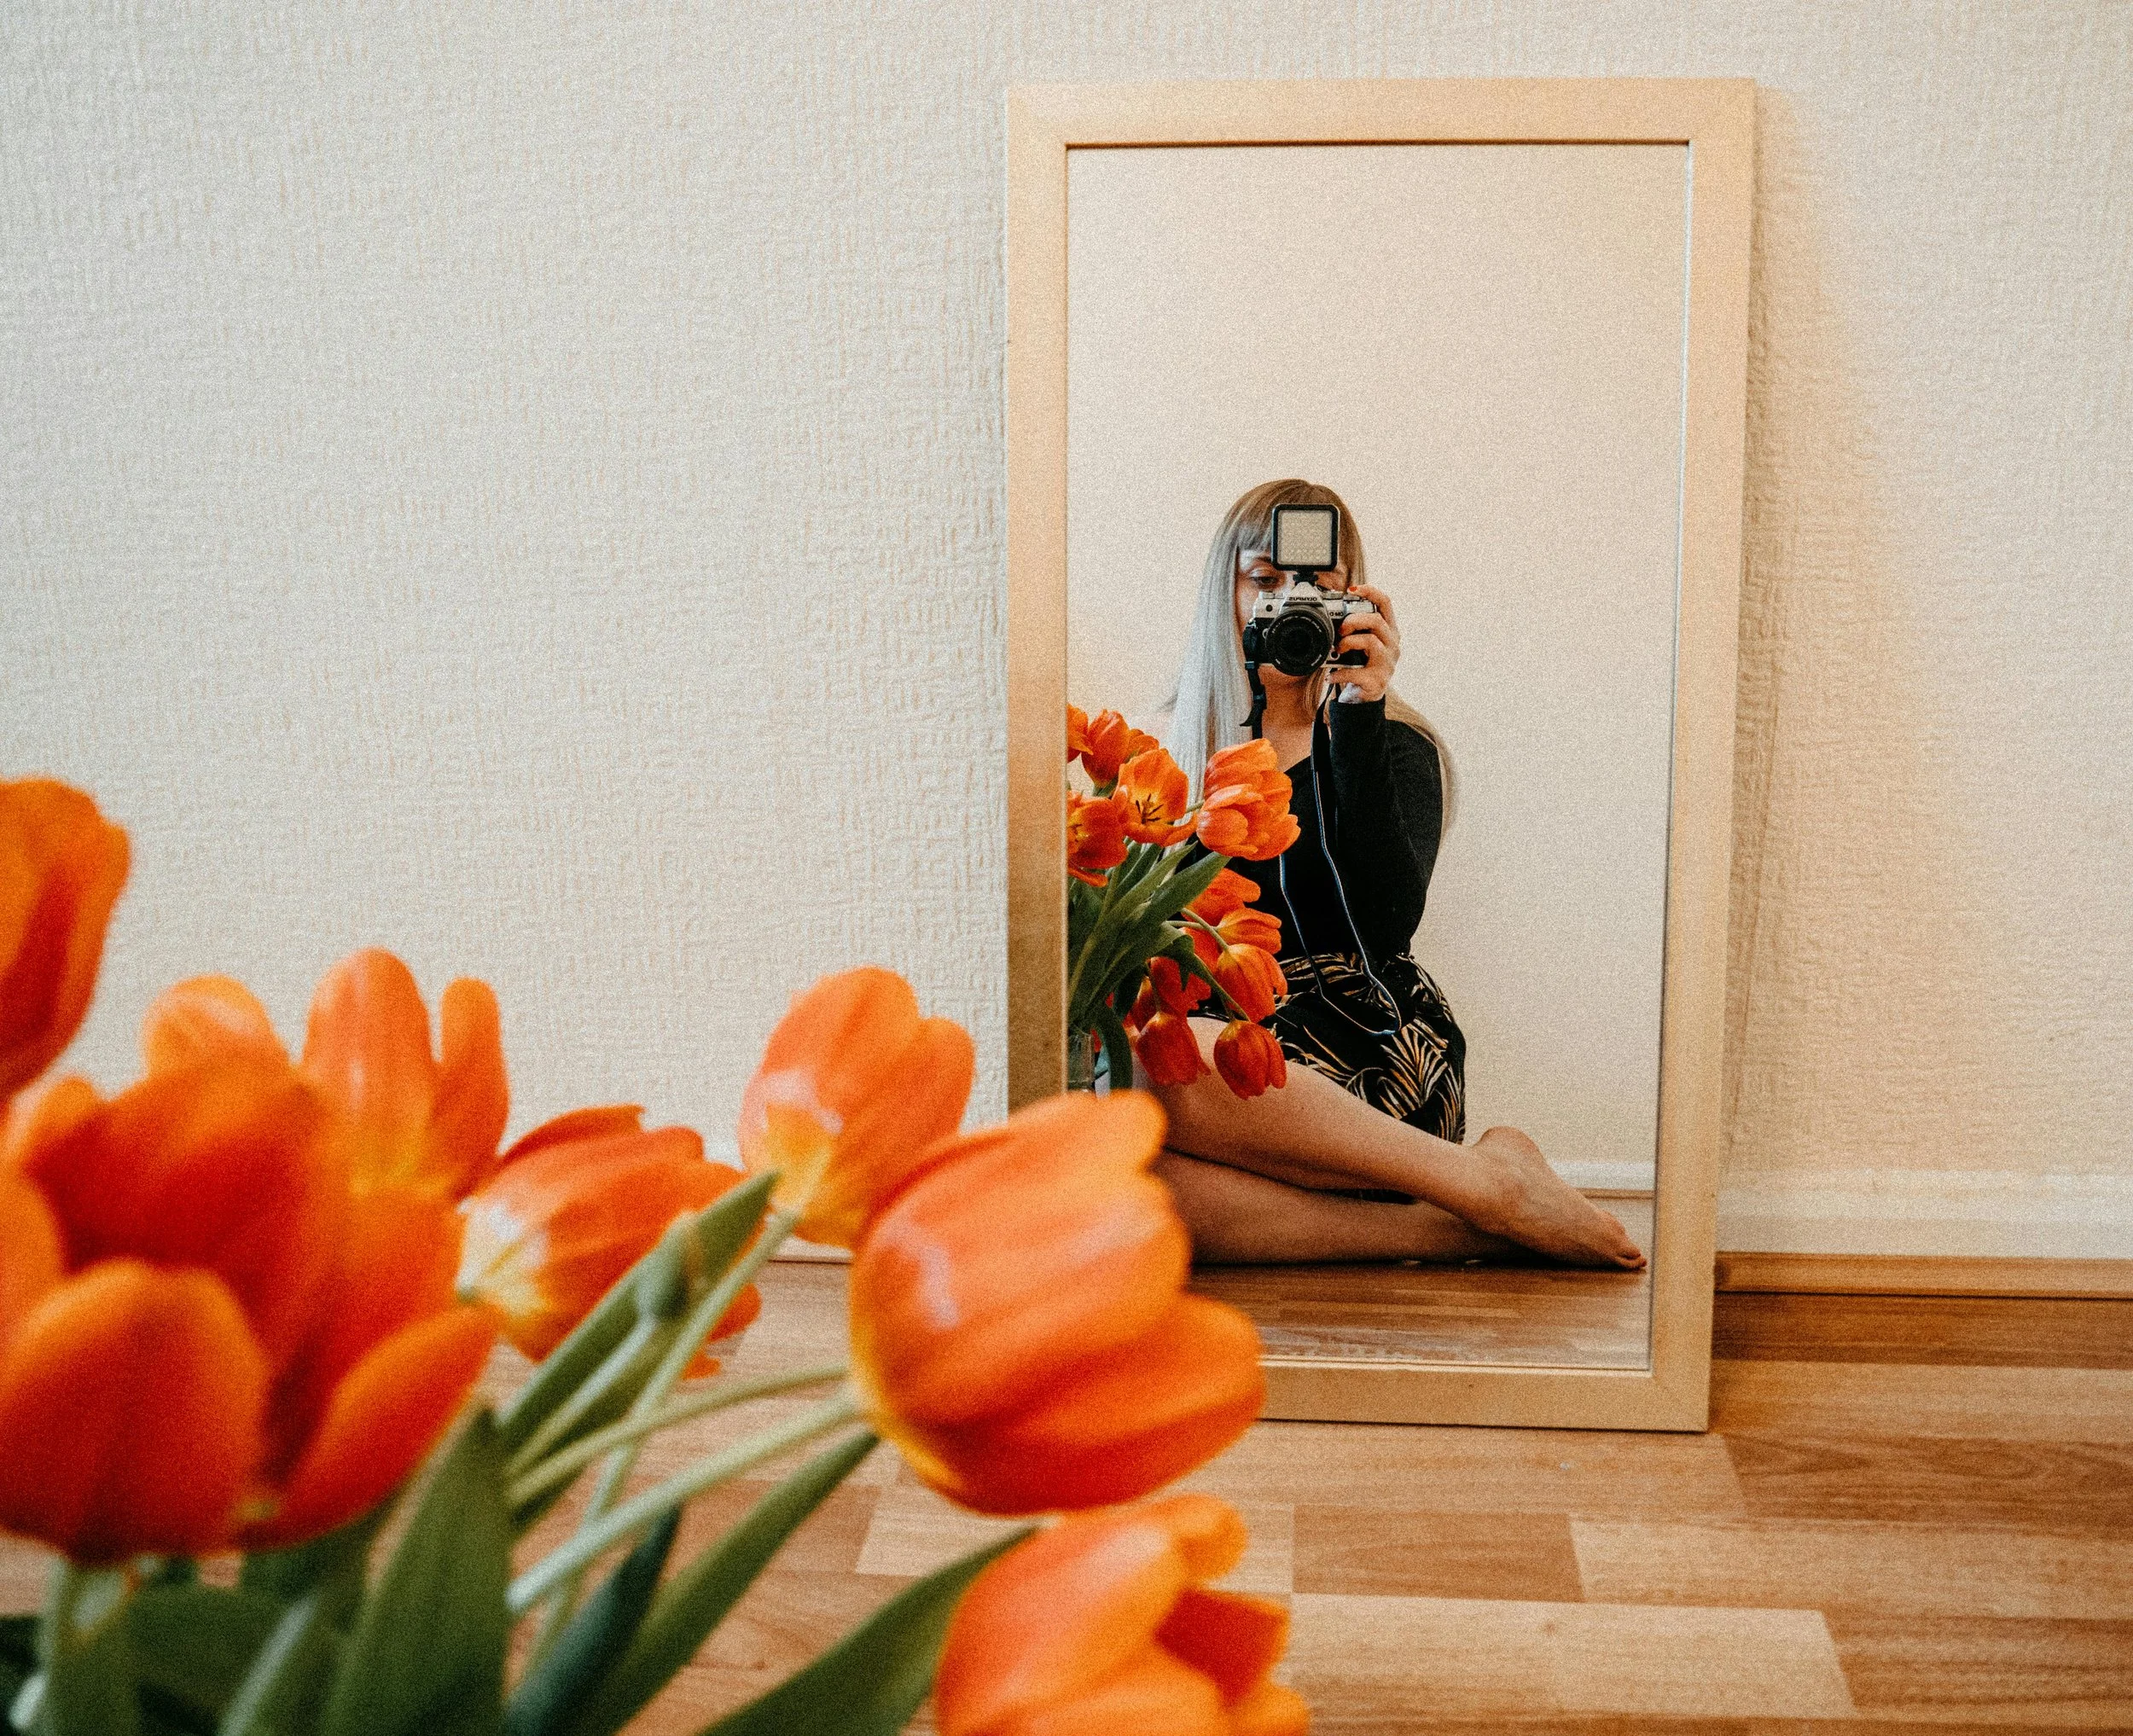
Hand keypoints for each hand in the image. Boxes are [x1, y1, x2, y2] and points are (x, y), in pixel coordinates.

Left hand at [1332, 583, 1399, 702]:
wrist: (1363, 697)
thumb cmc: (1361, 665)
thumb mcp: (1360, 643)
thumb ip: (1353, 628)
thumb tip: (1329, 613)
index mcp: (1388, 631)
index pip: (1386, 604)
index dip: (1370, 592)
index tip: (1351, 589)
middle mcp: (1392, 645)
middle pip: (1376, 621)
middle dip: (1354, 620)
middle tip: (1340, 630)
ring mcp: (1387, 663)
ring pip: (1370, 642)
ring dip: (1348, 643)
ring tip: (1337, 649)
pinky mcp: (1377, 680)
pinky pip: (1356, 671)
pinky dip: (1339, 673)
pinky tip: (1332, 676)